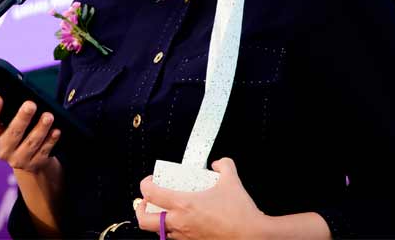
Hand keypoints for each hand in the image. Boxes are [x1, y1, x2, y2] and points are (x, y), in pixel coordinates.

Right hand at [0, 95, 60, 173]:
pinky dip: (50, 140)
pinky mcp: (33, 165)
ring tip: (49, 116)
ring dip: (41, 128)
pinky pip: (43, 152)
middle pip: (12, 133)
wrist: (25, 158)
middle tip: (31, 104)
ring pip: (31, 143)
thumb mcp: (7, 122)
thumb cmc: (15, 130)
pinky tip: (56, 131)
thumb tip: (20, 93)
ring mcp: (17, 159)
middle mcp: (2, 149)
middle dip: (22, 118)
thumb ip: (9, 111)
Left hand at [134, 158, 267, 239]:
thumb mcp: (232, 181)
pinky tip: (182, 224)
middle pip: (144, 220)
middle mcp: (179, 223)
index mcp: (183, 205)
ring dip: (157, 221)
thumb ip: (224, 166)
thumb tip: (218, 163)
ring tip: (164, 212)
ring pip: (159, 232)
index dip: (145, 184)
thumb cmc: (241, 213)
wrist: (254, 237)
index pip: (151, 194)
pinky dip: (173, 231)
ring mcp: (185, 238)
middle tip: (147, 201)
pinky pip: (175, 239)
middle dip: (140, 209)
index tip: (150, 180)